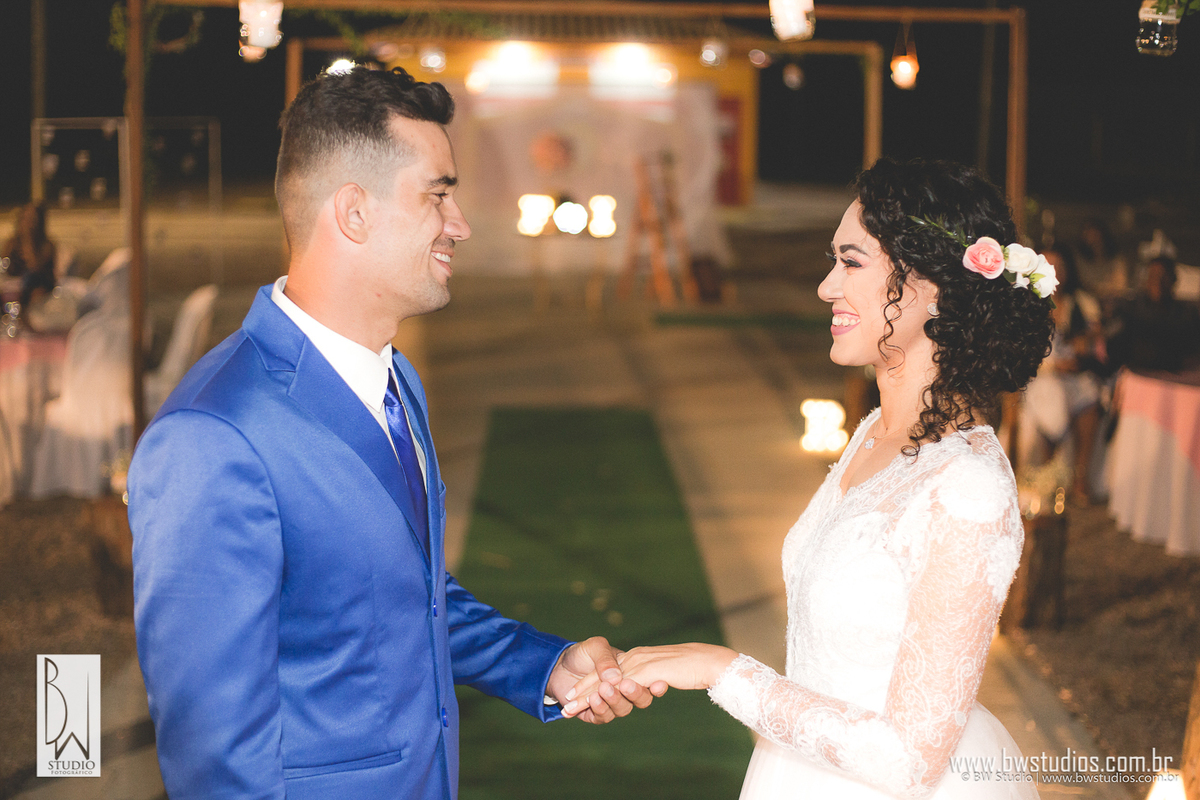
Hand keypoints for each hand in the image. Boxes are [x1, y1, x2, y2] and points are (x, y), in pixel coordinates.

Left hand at [547, 636, 664, 723]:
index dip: (658, 686)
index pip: (650, 682)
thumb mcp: (595, 647)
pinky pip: (602, 716)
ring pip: (622, 709)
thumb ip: (605, 659)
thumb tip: (616, 676)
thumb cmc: (581, 654)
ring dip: (614, 700)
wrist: (556, 667)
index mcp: (631, 673)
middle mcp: (624, 691)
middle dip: (636, 694)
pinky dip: (598, 708)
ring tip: (602, 690)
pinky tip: (591, 699)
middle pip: (641, 699)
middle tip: (626, 685)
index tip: (659, 684)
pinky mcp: (595, 714)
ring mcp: (610, 704)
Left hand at [567, 643, 737, 708]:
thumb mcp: (663, 673)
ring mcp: (640, 663)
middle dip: (581, 693)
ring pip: (607, 681)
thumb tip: (644, 684)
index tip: (572, 698)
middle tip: (564, 708)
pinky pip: (622, 683)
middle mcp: (635, 657)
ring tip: (574, 706)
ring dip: (590, 696)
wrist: (709, 660)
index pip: (607, 672)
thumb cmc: (690, 668)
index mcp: (637, 657)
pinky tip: (596, 703)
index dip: (589, 685)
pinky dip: (607, 693)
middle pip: (601, 675)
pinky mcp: (648, 670)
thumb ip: (648, 677)